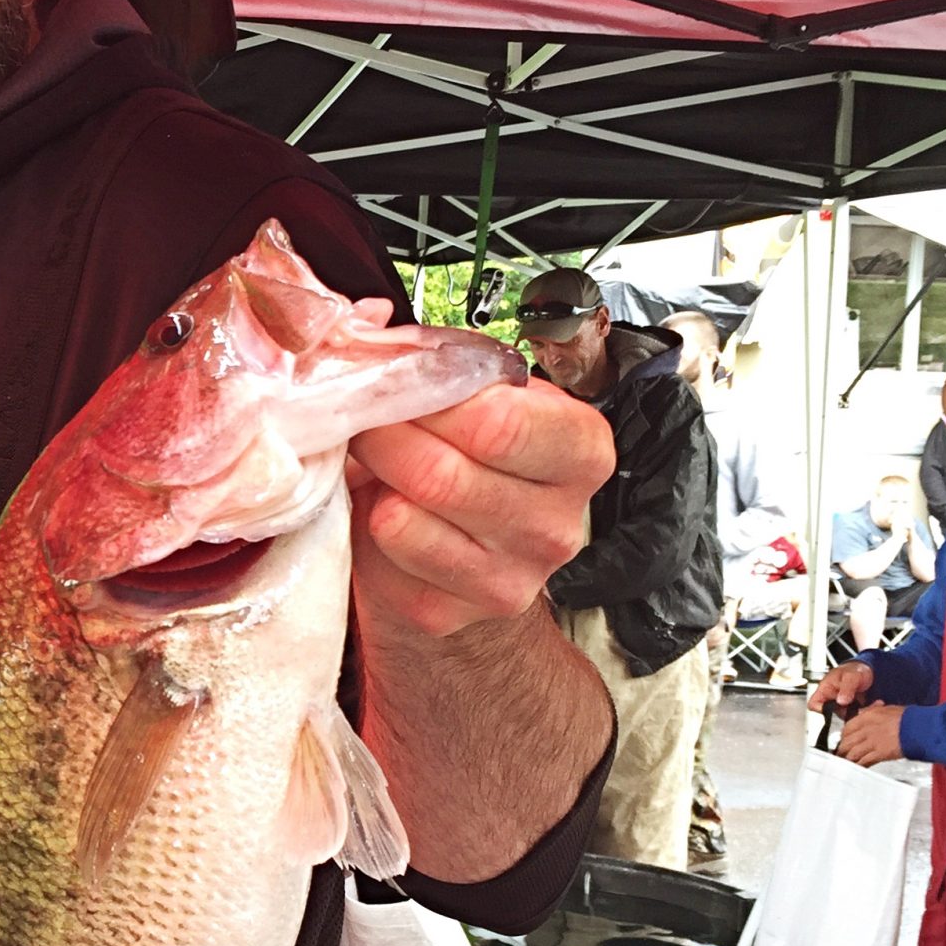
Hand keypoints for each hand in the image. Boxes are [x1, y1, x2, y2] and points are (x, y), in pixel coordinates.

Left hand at [349, 376, 613, 638]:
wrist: (469, 544)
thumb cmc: (477, 455)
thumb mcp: (483, 397)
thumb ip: (443, 361)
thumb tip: (372, 331)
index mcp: (581, 453)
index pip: (501, 424)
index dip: (432, 395)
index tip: (402, 379)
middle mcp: (556, 525)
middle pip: (443, 474)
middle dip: (386, 434)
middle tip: (365, 416)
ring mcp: (508, 579)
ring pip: (404, 519)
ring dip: (373, 478)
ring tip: (374, 459)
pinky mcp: (450, 613)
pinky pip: (384, 557)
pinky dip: (367, 525)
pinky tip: (385, 507)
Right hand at [808, 663, 874, 715]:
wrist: (868, 670)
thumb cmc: (855, 670)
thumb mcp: (851, 676)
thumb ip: (846, 689)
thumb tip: (841, 702)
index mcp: (825, 689)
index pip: (814, 704)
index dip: (821, 709)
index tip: (834, 708)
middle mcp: (831, 699)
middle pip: (831, 714)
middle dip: (847, 712)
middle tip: (859, 706)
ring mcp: (841, 706)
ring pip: (845, 716)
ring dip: (858, 712)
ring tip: (869, 704)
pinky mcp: (851, 710)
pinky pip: (856, 716)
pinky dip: (865, 711)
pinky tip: (872, 705)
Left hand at [837, 704, 903, 767]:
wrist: (920, 728)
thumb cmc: (908, 718)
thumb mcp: (887, 709)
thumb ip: (872, 711)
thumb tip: (863, 713)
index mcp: (867, 716)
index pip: (847, 727)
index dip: (844, 736)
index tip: (843, 740)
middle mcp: (866, 729)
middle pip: (846, 742)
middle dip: (842, 749)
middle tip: (841, 754)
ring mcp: (872, 742)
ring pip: (852, 753)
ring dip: (848, 759)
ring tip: (846, 764)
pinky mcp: (879, 754)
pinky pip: (864, 762)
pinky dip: (859, 766)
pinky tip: (857, 768)